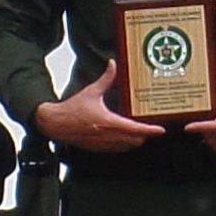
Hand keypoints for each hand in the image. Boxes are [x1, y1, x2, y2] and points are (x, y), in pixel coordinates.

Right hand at [35, 71, 162, 153]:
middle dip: (144, 135)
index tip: (160, 130)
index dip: (149, 130)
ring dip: (134, 141)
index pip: (135, 129)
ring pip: (126, 147)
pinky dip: (123, 145)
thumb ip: (106, 79)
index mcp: (108, 122)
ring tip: (139, 133)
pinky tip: (124, 138)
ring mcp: (103, 144)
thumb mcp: (91, 91)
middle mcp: (108, 136)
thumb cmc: (72, 109)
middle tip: (150, 128)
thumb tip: (112, 64)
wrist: (56, 124)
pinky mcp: (97, 148)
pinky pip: (116, 150)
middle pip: (135, 141)